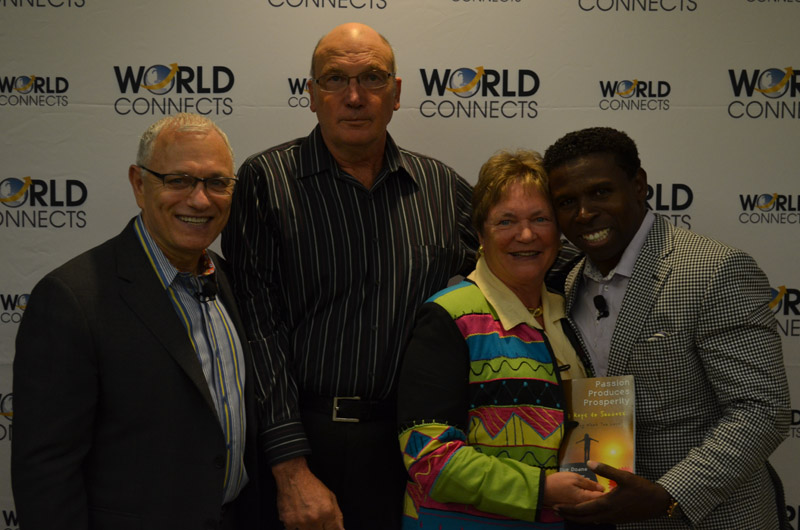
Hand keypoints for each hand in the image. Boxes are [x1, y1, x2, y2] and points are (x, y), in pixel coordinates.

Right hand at [272, 457, 344, 529]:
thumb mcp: (330, 497)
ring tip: (306, 516)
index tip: (327, 525)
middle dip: (320, 527)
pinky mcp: (289, 522)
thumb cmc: (312, 486)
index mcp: (327, 512)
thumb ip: (337, 516)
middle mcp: (315, 519)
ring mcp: (301, 522)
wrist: (293, 477)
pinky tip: (298, 516)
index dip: (331, 529)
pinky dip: (296, 526)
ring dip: (308, 527)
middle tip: (315, 518)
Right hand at [542, 471, 605, 507]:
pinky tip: (592, 502)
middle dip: (605, 499)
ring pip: (593, 509)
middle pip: (599, 505)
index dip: (610, 493)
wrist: (542, 491)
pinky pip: (586, 510)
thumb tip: (602, 487)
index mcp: (586, 498)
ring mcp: (579, 511)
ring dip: (598, 503)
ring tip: (602, 497)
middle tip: (609, 491)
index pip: (603, 498)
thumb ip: (589, 483)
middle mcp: (584, 507)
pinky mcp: (574, 511)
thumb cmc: (557, 482)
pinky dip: (590, 507)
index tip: (614, 487)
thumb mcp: (574, 478)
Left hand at [554, 461, 671, 523]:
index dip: (568, 509)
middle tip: (555, 510)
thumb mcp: (624, 476)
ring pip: (591, 521)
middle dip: (569, 515)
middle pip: (584, 518)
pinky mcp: (618, 519)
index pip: (582, 509)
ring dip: (578, 517)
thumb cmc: (641, 489)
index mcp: (606, 504)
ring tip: (567, 511)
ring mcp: (613, 518)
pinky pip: (599, 520)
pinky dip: (589, 517)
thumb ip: (606, 470)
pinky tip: (587, 512)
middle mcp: (608, 514)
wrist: (658, 503)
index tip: (556, 506)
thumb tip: (589, 463)